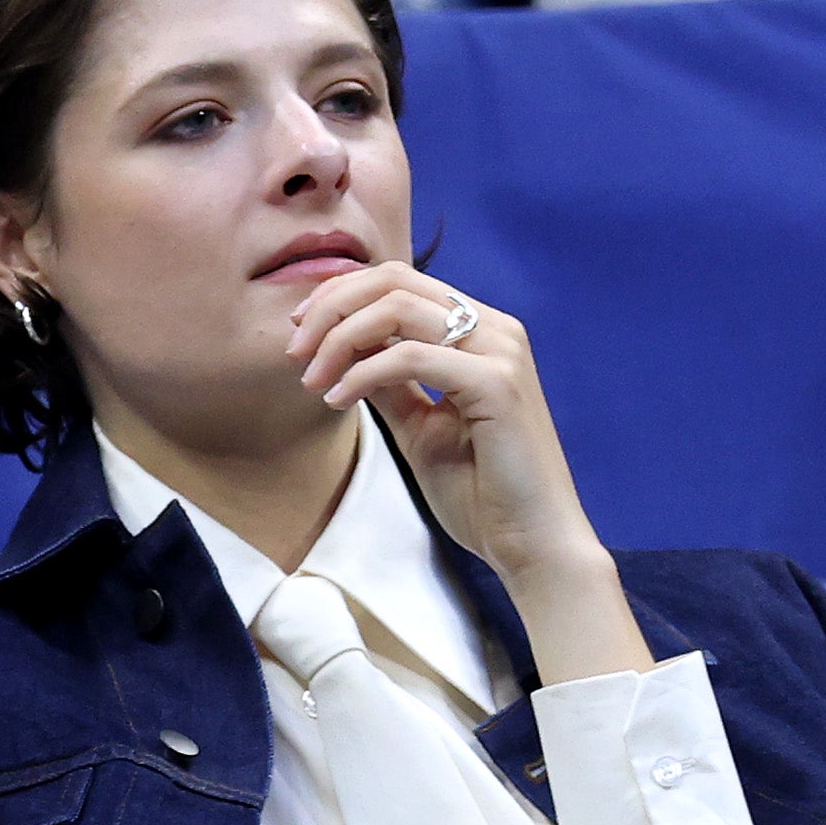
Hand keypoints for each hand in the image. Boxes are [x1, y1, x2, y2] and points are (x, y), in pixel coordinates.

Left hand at [286, 262, 653, 683]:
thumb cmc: (481, 491)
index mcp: (480, 332)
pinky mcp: (497, 384)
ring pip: (397, 308)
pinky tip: (337, 400)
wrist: (531, 543)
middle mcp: (495, 329)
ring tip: (312, 380)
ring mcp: (500, 352)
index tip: (298, 333)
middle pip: (394, 281)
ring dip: (339, 339)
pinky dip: (363, 374)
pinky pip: (410, 356)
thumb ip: (390, 384)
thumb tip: (344, 353)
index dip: (339, 296)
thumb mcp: (419, 427)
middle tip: (294, 352)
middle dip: (330, 309)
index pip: (399, 282)